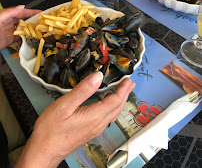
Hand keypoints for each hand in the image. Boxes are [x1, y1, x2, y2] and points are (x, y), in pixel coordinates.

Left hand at [0, 5, 40, 49]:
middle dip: (33, 20)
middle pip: (25, 20)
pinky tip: (31, 37)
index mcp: (8, 15)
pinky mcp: (10, 39)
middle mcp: (10, 22)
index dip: (32, 12)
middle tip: (42, 22)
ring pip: (24, 29)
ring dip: (31, 29)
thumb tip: (21, 7)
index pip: (22, 12)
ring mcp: (11, 30)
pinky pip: (21, 37)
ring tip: (39, 29)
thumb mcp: (0, 16)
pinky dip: (27, 37)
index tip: (40, 12)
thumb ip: (10, 11)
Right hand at [15, 72, 134, 167]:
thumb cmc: (51, 130)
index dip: (123, 88)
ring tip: (123, 92)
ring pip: (113, 113)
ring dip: (120, 101)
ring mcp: (95, 129)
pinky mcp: (90, 131)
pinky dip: (112, 108)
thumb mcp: (65, 105)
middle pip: (117, 107)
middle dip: (125, 94)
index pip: (115, 100)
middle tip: (130, 83)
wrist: (44, 152)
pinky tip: (108, 105)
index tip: (128, 79)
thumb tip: (98, 76)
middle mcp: (98, 124)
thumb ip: (83, 90)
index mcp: (95, 116)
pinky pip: (107, 118)